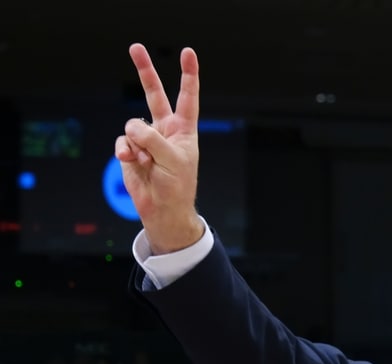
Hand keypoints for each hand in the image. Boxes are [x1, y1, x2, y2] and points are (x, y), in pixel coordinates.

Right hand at [115, 43, 203, 254]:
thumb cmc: (177, 185)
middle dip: (145, 70)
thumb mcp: (173, 159)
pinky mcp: (130, 149)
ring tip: (148, 161)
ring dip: (138, 143)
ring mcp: (146, 138)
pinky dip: (126, 151)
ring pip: (133, 125)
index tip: (188, 53)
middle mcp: (165, 129)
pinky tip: (133, 161)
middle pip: (154, 94)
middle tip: (135, 47)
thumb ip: (153, 139)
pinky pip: (123, 141)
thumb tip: (132, 127)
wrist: (162, 208)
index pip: (187, 97)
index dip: (188, 75)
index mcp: (184, 129)